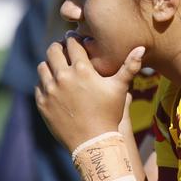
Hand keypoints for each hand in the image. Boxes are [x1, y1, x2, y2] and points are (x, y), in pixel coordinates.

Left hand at [35, 35, 144, 152]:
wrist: (93, 142)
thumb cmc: (109, 113)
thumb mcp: (120, 88)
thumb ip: (129, 66)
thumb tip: (141, 47)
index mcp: (82, 69)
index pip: (72, 42)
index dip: (74, 38)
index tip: (76, 38)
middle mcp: (63, 77)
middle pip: (53, 50)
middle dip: (59, 46)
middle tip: (64, 49)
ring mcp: (50, 90)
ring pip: (43, 66)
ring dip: (50, 64)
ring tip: (58, 67)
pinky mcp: (42, 103)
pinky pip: (39, 85)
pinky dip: (45, 82)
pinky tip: (55, 85)